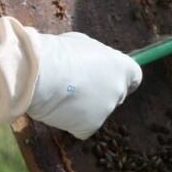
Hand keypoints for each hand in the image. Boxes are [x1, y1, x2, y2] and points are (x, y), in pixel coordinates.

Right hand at [27, 32, 142, 139]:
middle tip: (75, 86)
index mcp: (121, 67)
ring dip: (81, 107)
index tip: (110, 80)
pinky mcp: (91, 126)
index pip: (134, 78)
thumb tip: (96, 65)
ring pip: (95, 112)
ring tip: (59, 94)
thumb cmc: (57, 53)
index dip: (122, 79)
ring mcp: (106, 110)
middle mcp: (118, 90)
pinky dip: (71, 121)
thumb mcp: (82, 44)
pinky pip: (82, 127)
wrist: (37, 72)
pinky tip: (57, 109)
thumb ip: (96, 58)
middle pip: (113, 96)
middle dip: (98, 94)